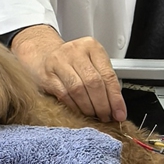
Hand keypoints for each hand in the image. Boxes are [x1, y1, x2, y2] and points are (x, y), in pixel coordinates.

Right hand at [10, 25, 125, 121]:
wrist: (43, 55)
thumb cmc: (72, 62)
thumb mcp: (91, 63)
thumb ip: (104, 81)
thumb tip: (117, 108)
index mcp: (91, 46)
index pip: (108, 75)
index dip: (115, 98)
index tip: (120, 113)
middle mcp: (75, 51)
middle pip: (94, 83)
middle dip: (102, 105)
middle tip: (106, 117)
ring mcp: (58, 62)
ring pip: (78, 90)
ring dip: (89, 108)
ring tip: (94, 115)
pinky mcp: (47, 76)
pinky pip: (64, 95)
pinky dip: (74, 107)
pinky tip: (80, 112)